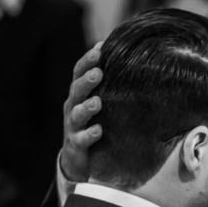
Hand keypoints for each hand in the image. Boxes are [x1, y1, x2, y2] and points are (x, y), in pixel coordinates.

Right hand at [58, 43, 103, 182]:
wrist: (79, 158)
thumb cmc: (93, 123)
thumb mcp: (102, 103)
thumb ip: (111, 86)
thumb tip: (135, 61)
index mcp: (79, 94)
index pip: (79, 72)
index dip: (87, 60)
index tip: (100, 48)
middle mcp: (73, 106)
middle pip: (76, 90)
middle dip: (86, 80)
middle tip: (98, 72)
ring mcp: (73, 126)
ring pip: (77, 114)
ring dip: (87, 108)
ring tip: (98, 102)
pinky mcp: (75, 145)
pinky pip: (81, 139)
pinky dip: (89, 135)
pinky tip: (99, 131)